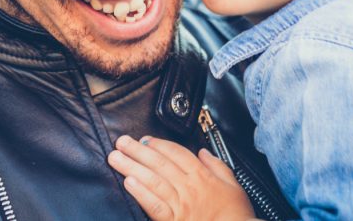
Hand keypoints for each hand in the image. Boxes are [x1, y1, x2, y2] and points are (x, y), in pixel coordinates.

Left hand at [107, 135, 255, 220]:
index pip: (176, 153)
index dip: (159, 144)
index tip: (145, 138)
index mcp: (202, 177)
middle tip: (121, 142)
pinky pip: (154, 205)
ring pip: (152, 180)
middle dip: (138, 150)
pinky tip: (128, 182)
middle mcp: (188, 187)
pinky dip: (140, 193)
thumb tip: (204, 152)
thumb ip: (218, 166)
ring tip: (116, 158)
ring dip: (132, 166)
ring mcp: (180, 204)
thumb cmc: (236, 215)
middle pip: (159, 163)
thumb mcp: (233, 186)